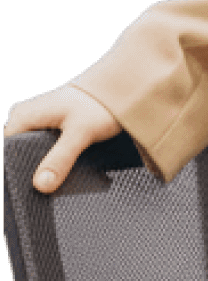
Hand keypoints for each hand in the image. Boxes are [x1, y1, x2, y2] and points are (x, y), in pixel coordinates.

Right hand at [4, 85, 123, 192]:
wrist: (122, 88)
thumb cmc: (100, 105)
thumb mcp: (81, 133)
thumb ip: (60, 159)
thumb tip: (40, 186)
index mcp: (22, 117)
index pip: (5, 152)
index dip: (13, 172)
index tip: (24, 192)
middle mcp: (24, 117)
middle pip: (17, 153)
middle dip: (29, 171)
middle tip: (44, 190)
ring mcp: (37, 121)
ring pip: (31, 151)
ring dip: (42, 166)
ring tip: (53, 183)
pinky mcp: (50, 126)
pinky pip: (43, 147)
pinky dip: (51, 159)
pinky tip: (60, 171)